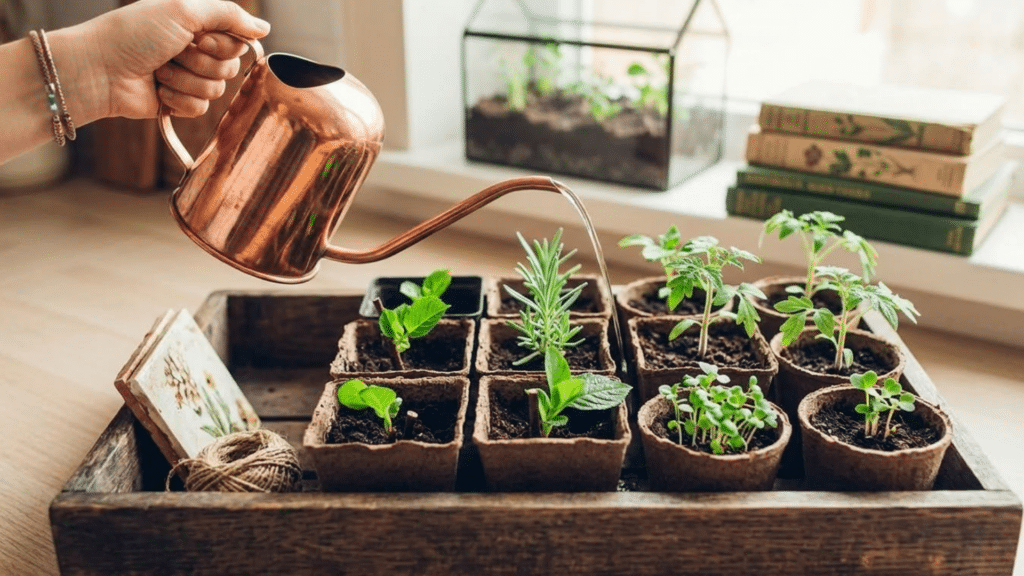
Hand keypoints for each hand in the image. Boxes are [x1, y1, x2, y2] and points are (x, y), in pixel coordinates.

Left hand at [85, 0, 269, 118]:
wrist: (100, 70)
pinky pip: (202, 108)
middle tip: (174, 52)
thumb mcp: (183, 10)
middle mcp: (196, 50)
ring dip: (186, 80)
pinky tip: (158, 91)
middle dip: (202, 62)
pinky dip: (179, 99)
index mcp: (198, 25)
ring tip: (159, 71)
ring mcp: (188, 78)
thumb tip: (265, 29)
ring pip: (217, 90)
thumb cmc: (134, 34)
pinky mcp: (180, 103)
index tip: (199, 37)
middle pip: (231, 67)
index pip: (238, 41)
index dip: (223, 44)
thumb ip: (229, 15)